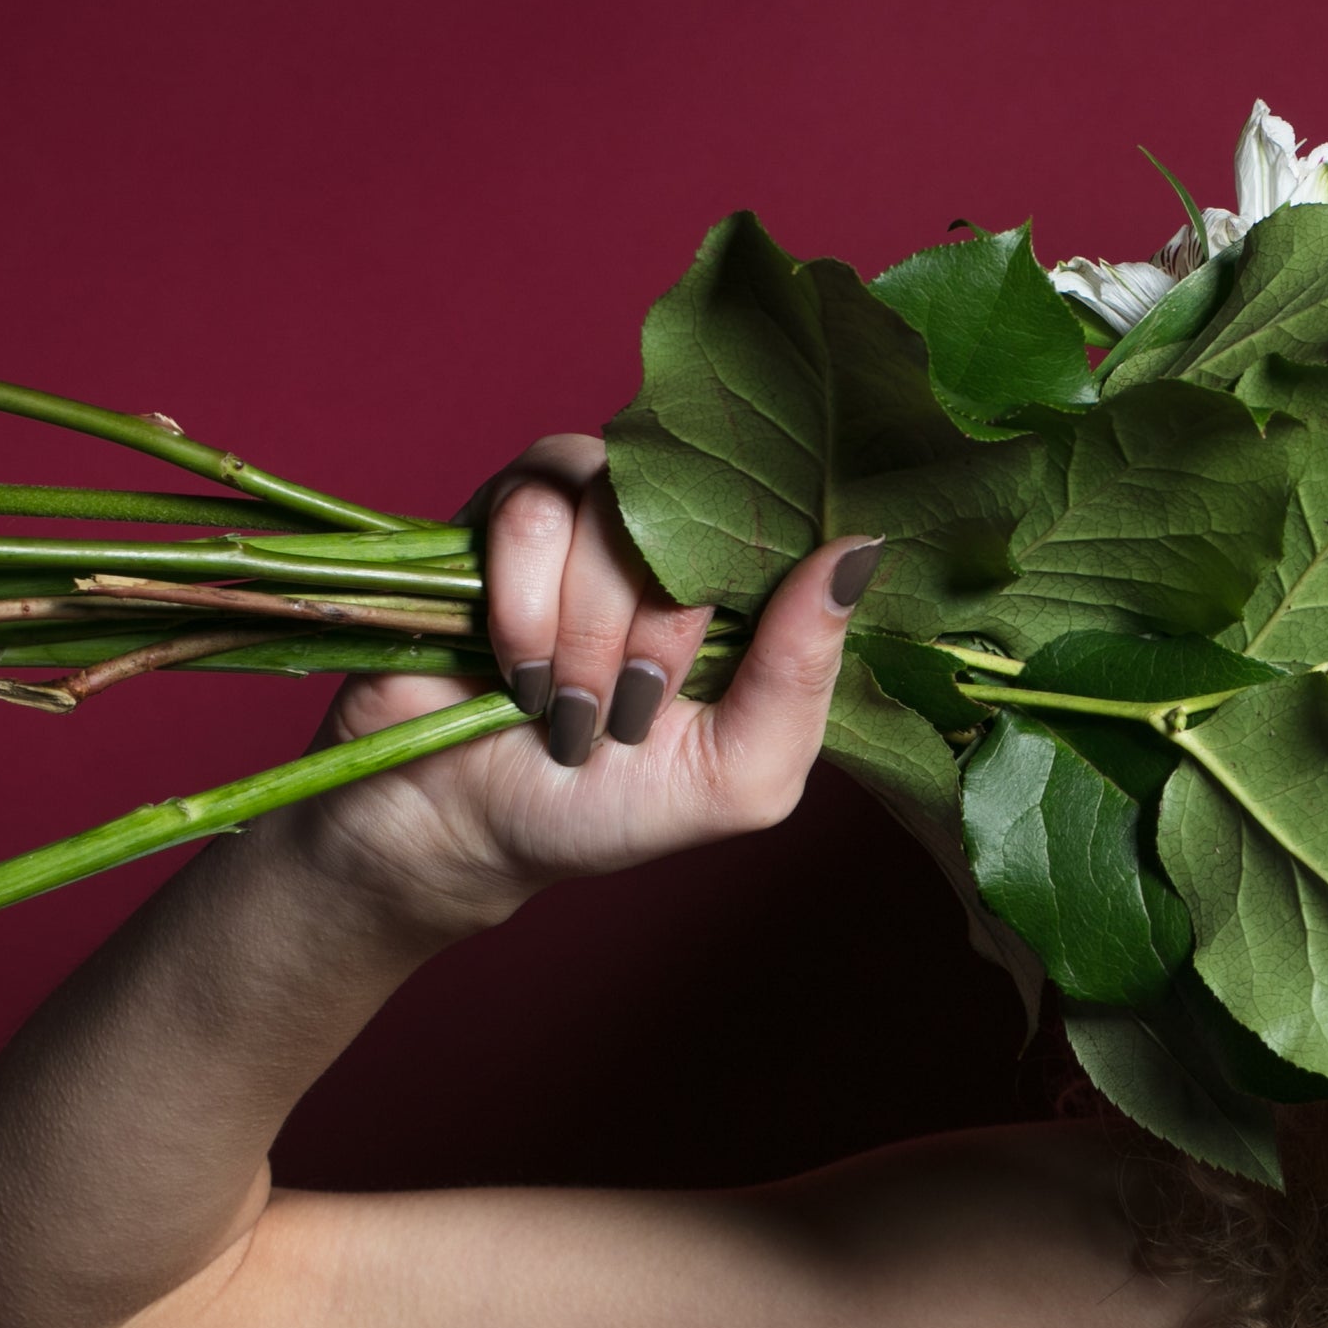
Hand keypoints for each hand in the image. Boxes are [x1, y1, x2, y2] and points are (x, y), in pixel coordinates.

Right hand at [274, 433, 876, 936]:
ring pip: (606, 502)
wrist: (468, 825)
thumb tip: (860, 547)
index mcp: (750, 590)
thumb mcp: (742, 774)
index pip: (785, 520)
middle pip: (692, 511)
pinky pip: (531, 509)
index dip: (750, 582)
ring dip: (586, 629)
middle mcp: (676, 535)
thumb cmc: (615, 805)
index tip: (712, 671)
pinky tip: (518, 673)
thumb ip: (804, 671)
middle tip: (629, 717)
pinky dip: (526, 608)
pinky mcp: (504, 508)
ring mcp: (591, 511)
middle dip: (655, 636)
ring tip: (569, 707)